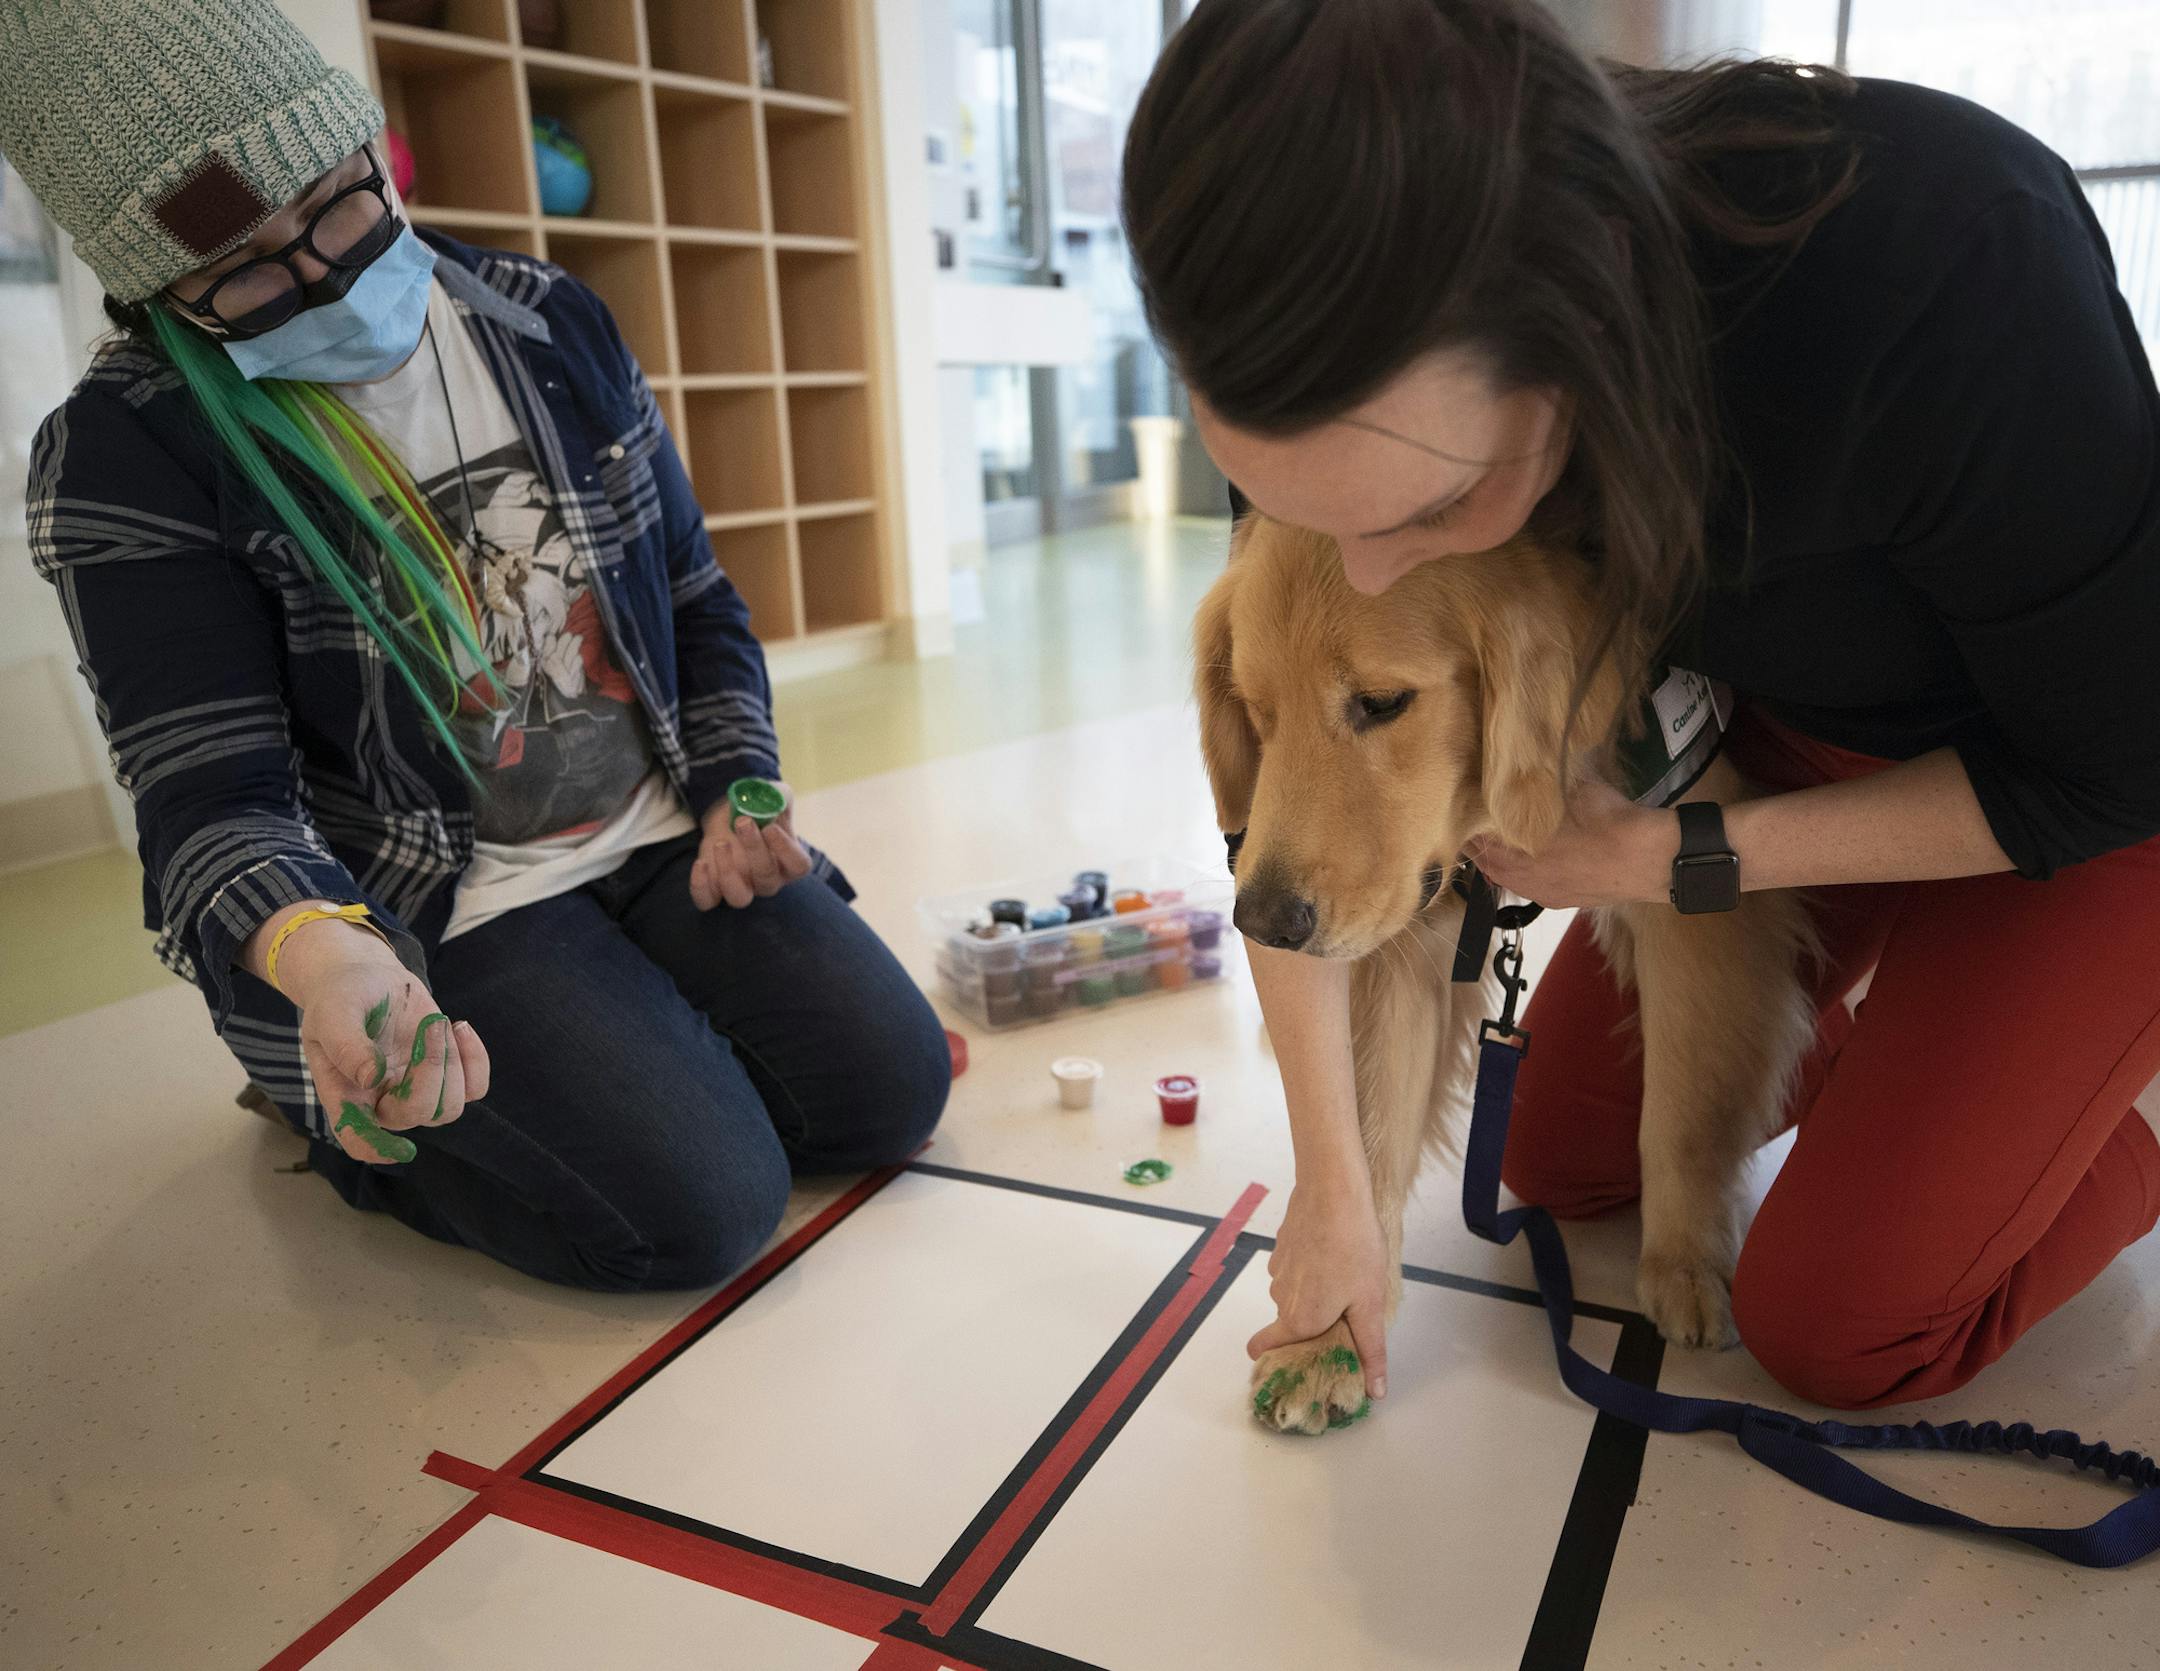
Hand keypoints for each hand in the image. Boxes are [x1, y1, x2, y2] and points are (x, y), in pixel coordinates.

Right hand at [283, 936, 489, 1166]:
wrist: (367, 978)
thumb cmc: (341, 998)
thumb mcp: (333, 1013)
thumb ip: (346, 1044)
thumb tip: (370, 1077)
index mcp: (347, 1095)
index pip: (358, 1138)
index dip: (378, 1150)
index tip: (404, 1148)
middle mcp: (382, 1101)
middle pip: (418, 1114)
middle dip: (433, 1069)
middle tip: (429, 1025)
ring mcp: (416, 1090)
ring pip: (450, 1107)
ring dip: (452, 1062)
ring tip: (436, 1023)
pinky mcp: (445, 1075)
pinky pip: (475, 1089)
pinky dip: (476, 1060)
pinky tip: (459, 1027)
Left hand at [690, 787, 812, 909]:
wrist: (730, 818)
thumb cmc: (758, 811)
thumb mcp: (772, 797)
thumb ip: (777, 796)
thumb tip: (772, 795)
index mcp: (789, 861)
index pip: (798, 866)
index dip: (786, 850)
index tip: (770, 827)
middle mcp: (769, 880)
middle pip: (767, 878)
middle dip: (755, 849)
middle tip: (743, 821)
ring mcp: (743, 888)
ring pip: (740, 897)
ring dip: (728, 872)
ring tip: (721, 843)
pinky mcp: (715, 890)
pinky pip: (708, 901)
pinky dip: (701, 887)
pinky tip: (700, 863)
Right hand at [1246, 1178, 1392, 1398]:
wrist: (1333, 1189)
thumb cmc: (1354, 1246)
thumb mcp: (1370, 1304)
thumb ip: (1370, 1350)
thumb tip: (1376, 1392)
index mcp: (1298, 1320)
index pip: (1262, 1349)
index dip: (1276, 1359)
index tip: (1302, 1359)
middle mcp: (1280, 1298)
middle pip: (1289, 1324)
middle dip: (1314, 1324)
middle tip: (1348, 1310)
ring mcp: (1278, 1269)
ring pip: (1294, 1294)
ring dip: (1315, 1293)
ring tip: (1347, 1275)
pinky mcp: (1282, 1245)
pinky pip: (1295, 1269)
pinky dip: (1311, 1268)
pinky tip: (1334, 1252)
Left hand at [1464, 779, 1670, 908]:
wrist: (1650, 859)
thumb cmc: (1608, 821)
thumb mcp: (1573, 789)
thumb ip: (1544, 784)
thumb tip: (1528, 764)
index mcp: (1516, 851)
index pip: (1475, 838)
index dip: (1471, 819)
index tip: (1470, 802)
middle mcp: (1521, 879)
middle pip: (1485, 861)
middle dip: (1481, 841)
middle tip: (1480, 818)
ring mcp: (1540, 894)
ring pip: (1505, 877)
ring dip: (1500, 859)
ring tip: (1503, 836)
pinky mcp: (1559, 902)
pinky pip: (1528, 886)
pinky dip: (1522, 871)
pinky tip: (1532, 856)